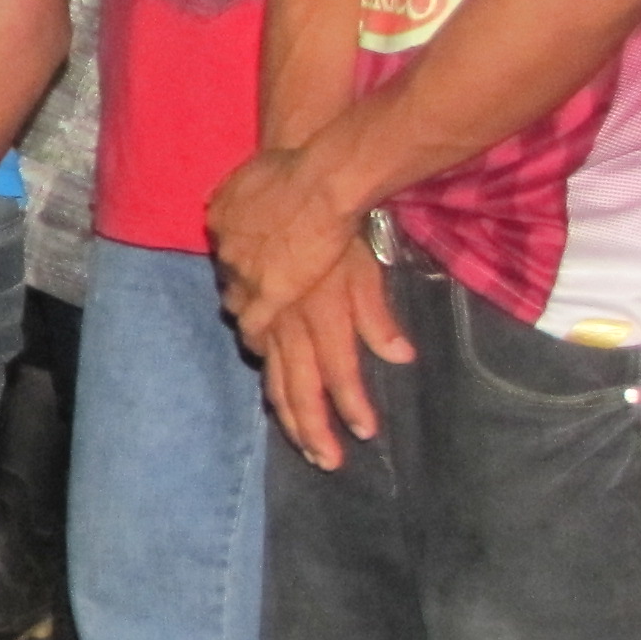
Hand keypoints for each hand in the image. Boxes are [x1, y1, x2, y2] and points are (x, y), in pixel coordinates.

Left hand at [206, 141, 364, 337]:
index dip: (235, 257)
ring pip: (235, 302)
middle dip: (237, 286)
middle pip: (225, 275)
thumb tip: (233, 194)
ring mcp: (244, 272)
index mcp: (219, 218)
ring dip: (243, 314)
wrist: (319, 185)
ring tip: (251, 332)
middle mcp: (223, 248)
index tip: (245, 264)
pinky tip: (259, 348)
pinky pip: (254, 323)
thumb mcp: (251, 173)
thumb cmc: (295, 169)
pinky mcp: (269, 293)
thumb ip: (239, 189)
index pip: (221, 246)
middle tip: (249, 296)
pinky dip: (254, 336)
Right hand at [252, 240, 413, 468]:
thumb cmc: (340, 224)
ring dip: (282, 399)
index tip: (362, 436)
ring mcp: (256, 306)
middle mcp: (282, 322)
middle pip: (291, 387)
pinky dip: (259, 347)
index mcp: (316, 319)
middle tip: (324, 459)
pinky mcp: (240, 284)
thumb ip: (374, 316)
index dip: (345, 410)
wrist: (300, 180)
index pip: (332, 378)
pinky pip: (247, 325)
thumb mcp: (364, 271)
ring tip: (295, 424)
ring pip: (266, 365)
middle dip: (308, 427)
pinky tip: (264, 352)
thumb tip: (400, 356)